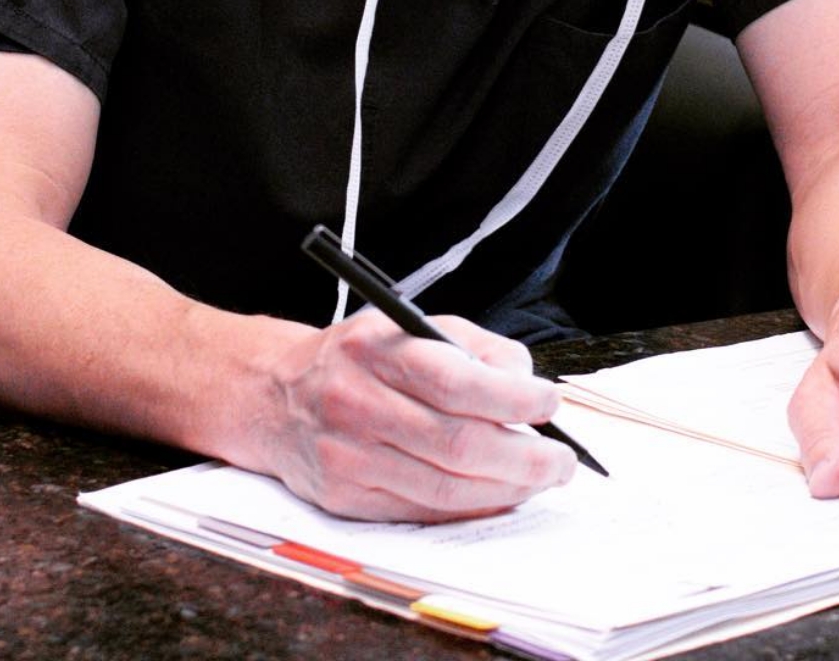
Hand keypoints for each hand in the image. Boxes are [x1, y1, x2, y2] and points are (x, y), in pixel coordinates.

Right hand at [262, 307, 575, 521]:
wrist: (276, 396)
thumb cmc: (359, 357)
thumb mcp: (411, 325)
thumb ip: (473, 346)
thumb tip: (526, 379)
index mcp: (377, 350)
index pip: (455, 381)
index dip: (512, 397)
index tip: (549, 402)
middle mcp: (358, 403)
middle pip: (456, 443)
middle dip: (523, 457)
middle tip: (561, 459)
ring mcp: (349, 457)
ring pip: (444, 487)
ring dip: (505, 489)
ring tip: (542, 479)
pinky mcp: (346, 499)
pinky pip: (422, 513)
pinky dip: (470, 509)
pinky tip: (498, 496)